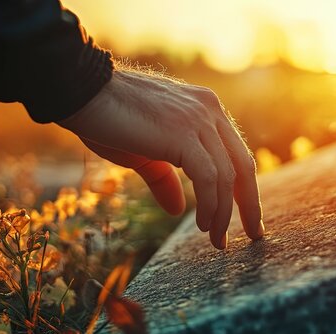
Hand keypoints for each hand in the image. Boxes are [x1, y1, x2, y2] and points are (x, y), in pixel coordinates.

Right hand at [58, 70, 264, 248]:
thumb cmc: (108, 120)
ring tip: (217, 239)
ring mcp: (198, 119)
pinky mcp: (182, 133)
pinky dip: (210, 204)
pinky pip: (209, 177)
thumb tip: (177, 209)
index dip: (244, 189)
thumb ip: (164, 179)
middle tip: (255, 234)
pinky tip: (202, 224)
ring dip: (225, 213)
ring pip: (228, 175)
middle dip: (249, 204)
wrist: (81, 92)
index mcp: (205, 110)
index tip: (246, 218)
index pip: (235, 154)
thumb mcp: (143, 155)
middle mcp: (209, 110)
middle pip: (243, 164)